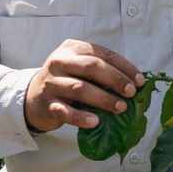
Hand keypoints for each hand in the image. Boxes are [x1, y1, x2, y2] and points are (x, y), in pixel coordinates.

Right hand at [24, 40, 145, 132]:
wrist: (33, 97)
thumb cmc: (67, 81)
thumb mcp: (80, 69)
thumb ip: (102, 71)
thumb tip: (135, 84)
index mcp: (72, 49)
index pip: (102, 54)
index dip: (124, 67)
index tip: (139, 81)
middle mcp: (60, 62)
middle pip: (91, 67)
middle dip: (115, 79)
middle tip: (131, 93)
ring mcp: (51, 83)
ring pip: (80, 88)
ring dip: (103, 98)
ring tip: (120, 107)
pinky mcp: (46, 104)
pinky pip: (65, 111)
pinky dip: (81, 117)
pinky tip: (95, 122)